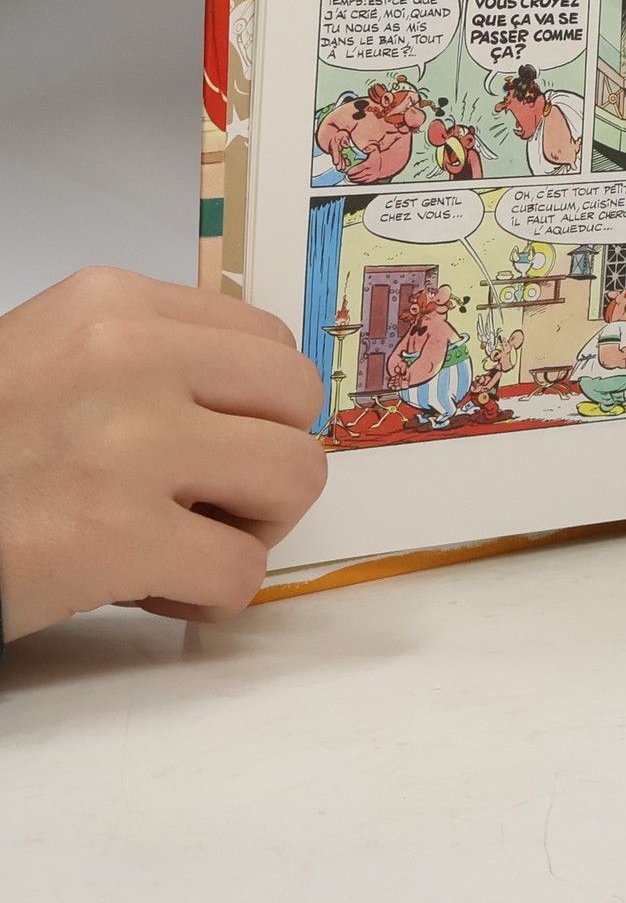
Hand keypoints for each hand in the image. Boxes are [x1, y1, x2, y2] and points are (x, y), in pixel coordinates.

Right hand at [0, 267, 326, 640]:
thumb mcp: (51, 358)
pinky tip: (156, 590)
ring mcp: (128, 444)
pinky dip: (211, 595)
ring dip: (254, 527)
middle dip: (270, 459)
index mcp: (113, 306)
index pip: (268, 341)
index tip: (218, 444)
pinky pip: (241, 572)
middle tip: (216, 499)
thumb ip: (147, 361)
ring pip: (294, 478)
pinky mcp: (115, 537)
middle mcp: (130, 358)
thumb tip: (253, 407)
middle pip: (297, 401)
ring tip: (192, 542)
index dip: (257, 407)